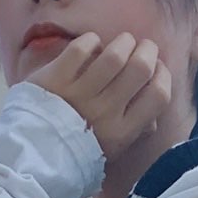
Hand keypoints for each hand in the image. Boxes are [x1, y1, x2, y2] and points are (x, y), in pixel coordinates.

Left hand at [32, 33, 172, 162]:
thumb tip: (153, 116)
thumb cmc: (77, 152)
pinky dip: (91, 41)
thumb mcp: (111, 150)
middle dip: (147, 50)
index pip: (158, 96)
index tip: (158, 68)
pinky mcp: (56, 78)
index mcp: (122, 132)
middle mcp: (105, 112)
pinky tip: (91, 45)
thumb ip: (135, 132)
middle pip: (140, 68)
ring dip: (123, 42)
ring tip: (122, 42)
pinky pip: (81, 48)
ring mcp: (80, 94)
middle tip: (142, 48)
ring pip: (114, 55)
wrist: (34, 156)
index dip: (163, 75)